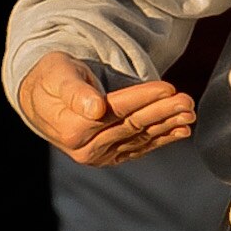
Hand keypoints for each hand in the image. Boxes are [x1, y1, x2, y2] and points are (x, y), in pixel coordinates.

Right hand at [18, 50, 197, 167]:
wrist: (40, 101)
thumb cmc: (51, 79)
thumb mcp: (58, 74)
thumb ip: (75, 91)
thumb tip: (96, 109)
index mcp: (72, 128)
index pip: (116, 111)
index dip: (143, 99)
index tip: (169, 88)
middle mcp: (86, 148)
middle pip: (132, 125)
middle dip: (163, 112)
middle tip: (188, 102)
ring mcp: (98, 155)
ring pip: (140, 137)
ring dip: (168, 125)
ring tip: (190, 113)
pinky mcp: (109, 156)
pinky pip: (139, 147)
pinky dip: (162, 139)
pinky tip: (181, 131)